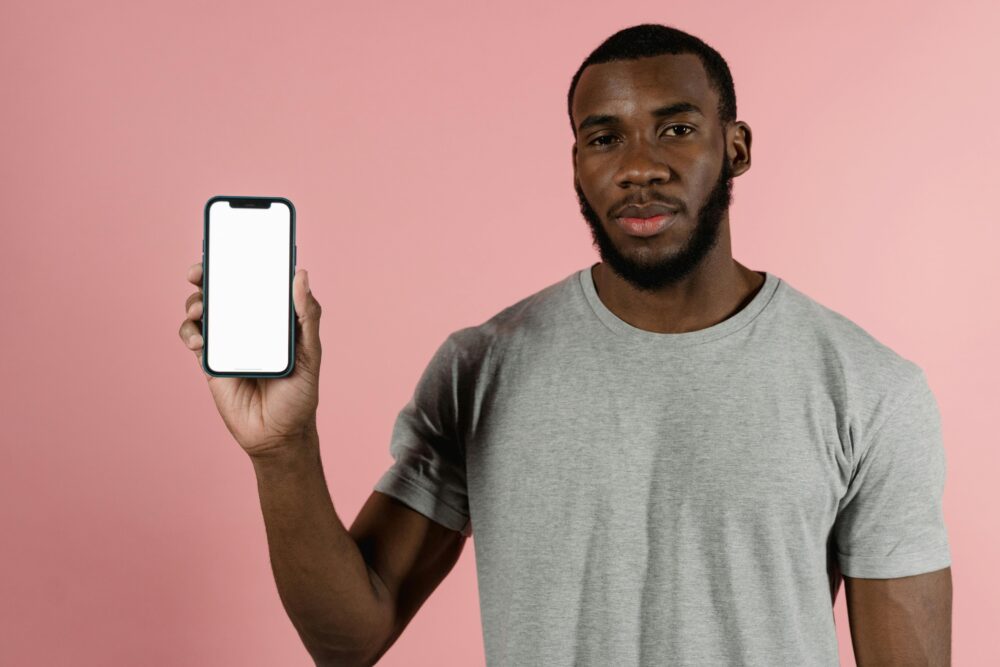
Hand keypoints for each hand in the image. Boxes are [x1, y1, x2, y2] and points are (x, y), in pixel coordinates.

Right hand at [179, 261, 322, 456]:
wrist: (277, 436)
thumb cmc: (300, 394)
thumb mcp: (311, 353)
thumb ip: (307, 316)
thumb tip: (301, 275)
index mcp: (274, 317)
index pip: (256, 281)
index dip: (242, 260)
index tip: (230, 246)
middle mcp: (249, 324)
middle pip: (223, 290)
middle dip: (206, 275)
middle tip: (198, 271)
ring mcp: (228, 341)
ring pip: (204, 309)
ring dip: (195, 303)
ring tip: (200, 310)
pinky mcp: (211, 360)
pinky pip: (193, 337)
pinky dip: (189, 332)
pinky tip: (198, 341)